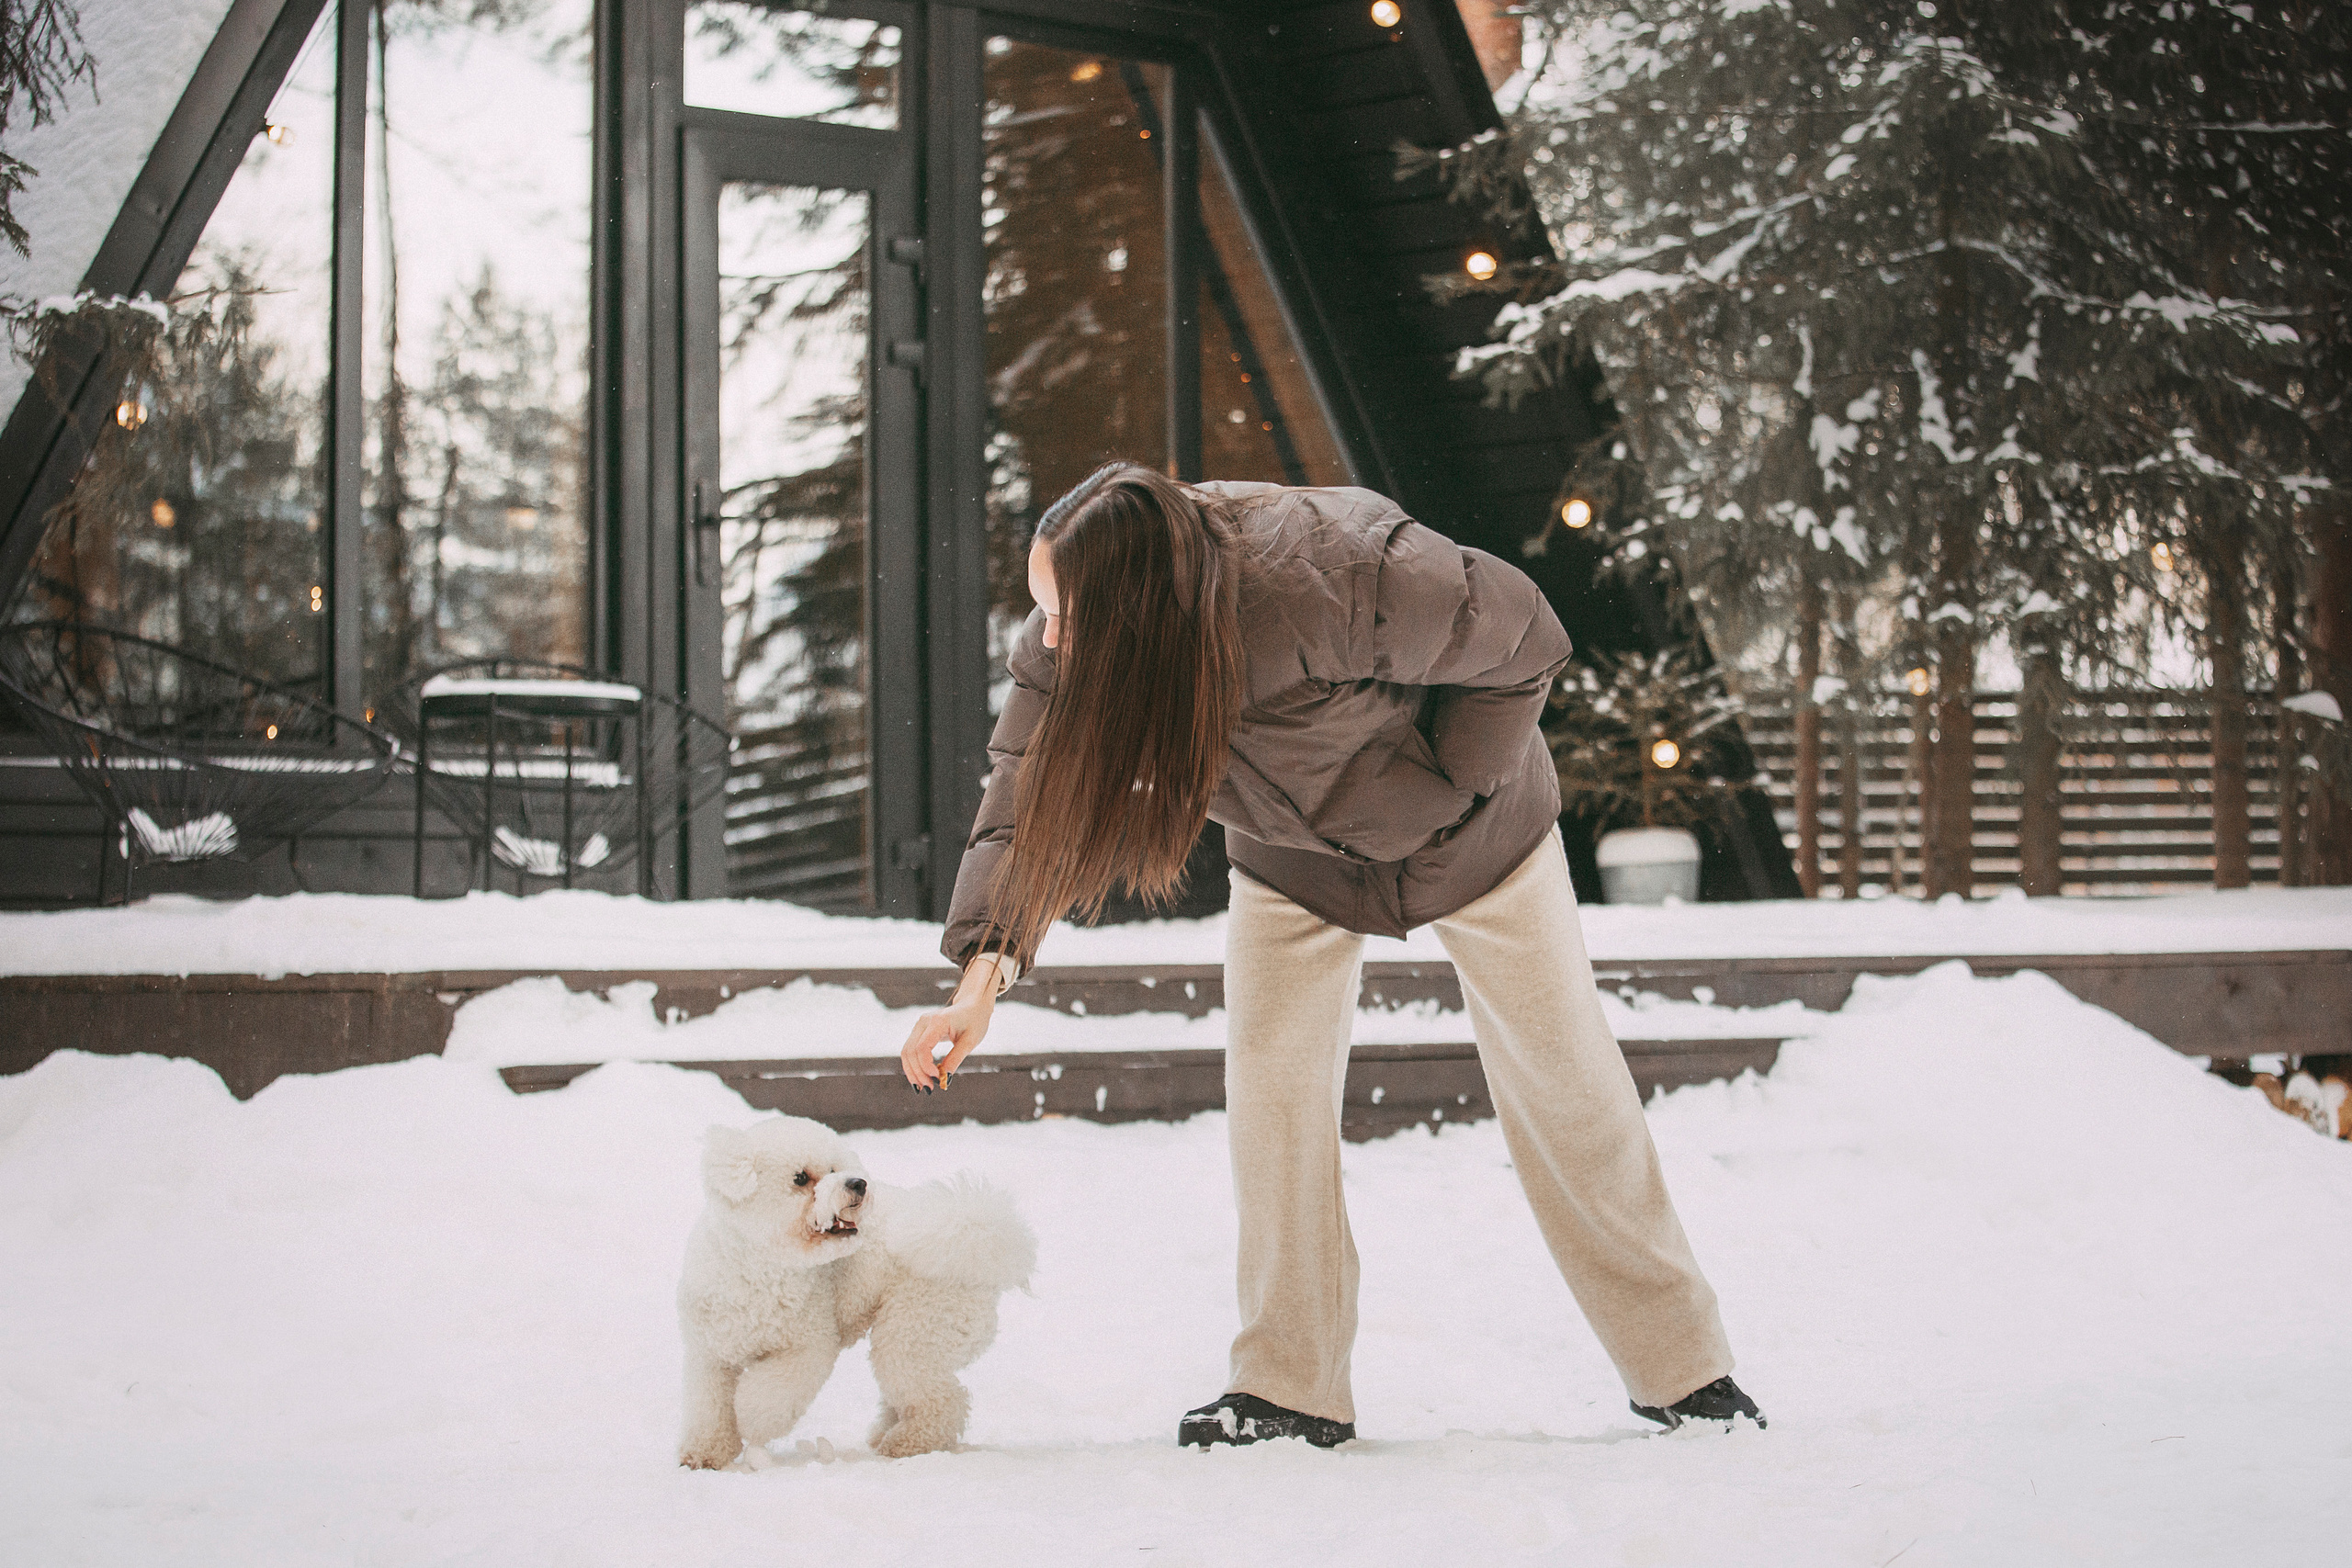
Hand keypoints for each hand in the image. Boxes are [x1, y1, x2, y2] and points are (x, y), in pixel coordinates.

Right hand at [898, 956, 1005, 1088]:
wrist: (973, 1006)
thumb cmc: (974, 1022)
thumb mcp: (970, 1042)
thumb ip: (956, 1059)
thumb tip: (945, 1080)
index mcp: (937, 1022)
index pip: (922, 1048)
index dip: (926, 1067)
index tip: (938, 1079)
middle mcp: (923, 1022)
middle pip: (910, 1052)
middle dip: (918, 1073)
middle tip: (930, 1089)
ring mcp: (919, 1026)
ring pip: (906, 1052)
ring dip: (912, 1072)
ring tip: (923, 1088)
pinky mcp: (919, 1032)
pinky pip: (910, 1051)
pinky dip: (913, 1066)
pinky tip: (921, 1079)